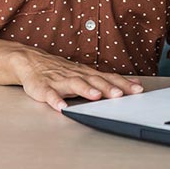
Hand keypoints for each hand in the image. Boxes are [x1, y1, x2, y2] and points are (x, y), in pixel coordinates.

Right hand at [9, 48, 143, 111]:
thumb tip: (133, 85)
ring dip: (86, 90)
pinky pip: (50, 94)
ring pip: (74, 84)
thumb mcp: (85, 74)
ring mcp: (60, 80)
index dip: (123, 84)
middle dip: (107, 87)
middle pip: (94, 80)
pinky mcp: (43, 87)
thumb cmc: (62, 71)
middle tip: (120, 94)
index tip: (137, 90)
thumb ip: (106, 80)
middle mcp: (76, 75)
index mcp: (87, 73)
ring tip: (95, 96)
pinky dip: (55, 100)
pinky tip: (61, 107)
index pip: (108, 78)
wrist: (32, 61)